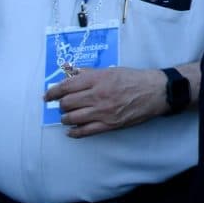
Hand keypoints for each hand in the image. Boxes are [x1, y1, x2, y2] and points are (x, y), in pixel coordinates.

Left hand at [46, 67, 165, 136]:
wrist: (155, 92)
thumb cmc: (134, 79)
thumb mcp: (111, 70)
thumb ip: (89, 73)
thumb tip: (70, 74)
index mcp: (98, 79)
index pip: (67, 86)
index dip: (53, 92)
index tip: (48, 96)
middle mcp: (98, 95)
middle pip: (67, 103)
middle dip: (61, 106)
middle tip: (62, 106)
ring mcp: (103, 111)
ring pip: (72, 118)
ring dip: (66, 118)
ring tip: (67, 117)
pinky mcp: (109, 124)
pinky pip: (85, 131)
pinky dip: (74, 132)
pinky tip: (71, 131)